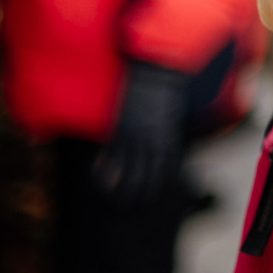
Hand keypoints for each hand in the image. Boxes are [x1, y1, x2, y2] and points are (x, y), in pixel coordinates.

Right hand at [93, 61, 189, 205]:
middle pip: (147, 172)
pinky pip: (111, 152)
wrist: (158, 69)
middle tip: (132, 203)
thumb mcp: (174, 112)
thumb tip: (171, 142)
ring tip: (113, 197)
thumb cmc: (167, 89)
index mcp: (168, 136)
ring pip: (127, 167)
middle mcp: (152, 140)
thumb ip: (171, 129)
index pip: (167, 167)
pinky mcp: (121, 127)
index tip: (158, 194)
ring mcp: (136, 135)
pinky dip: (105, 166)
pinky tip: (98, 178)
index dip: (162, 182)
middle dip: (140, 189)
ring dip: (120, 184)